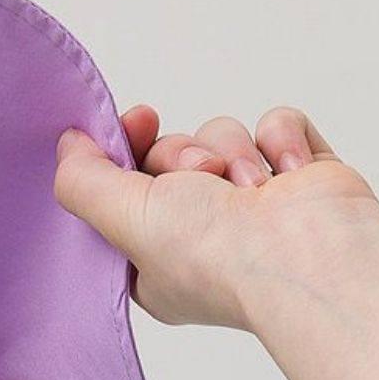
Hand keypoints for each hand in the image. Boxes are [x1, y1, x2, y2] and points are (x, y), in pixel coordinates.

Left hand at [52, 103, 378, 332]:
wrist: (308, 254)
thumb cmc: (215, 254)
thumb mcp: (121, 218)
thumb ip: (83, 180)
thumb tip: (70, 145)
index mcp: (155, 259)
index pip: (125, 187)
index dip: (125, 149)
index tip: (135, 120)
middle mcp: (202, 233)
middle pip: (170, 153)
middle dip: (183, 154)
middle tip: (199, 177)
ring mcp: (254, 205)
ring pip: (222, 134)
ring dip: (233, 152)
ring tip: (250, 190)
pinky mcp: (298, 176)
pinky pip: (277, 125)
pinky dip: (282, 141)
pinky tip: (289, 174)